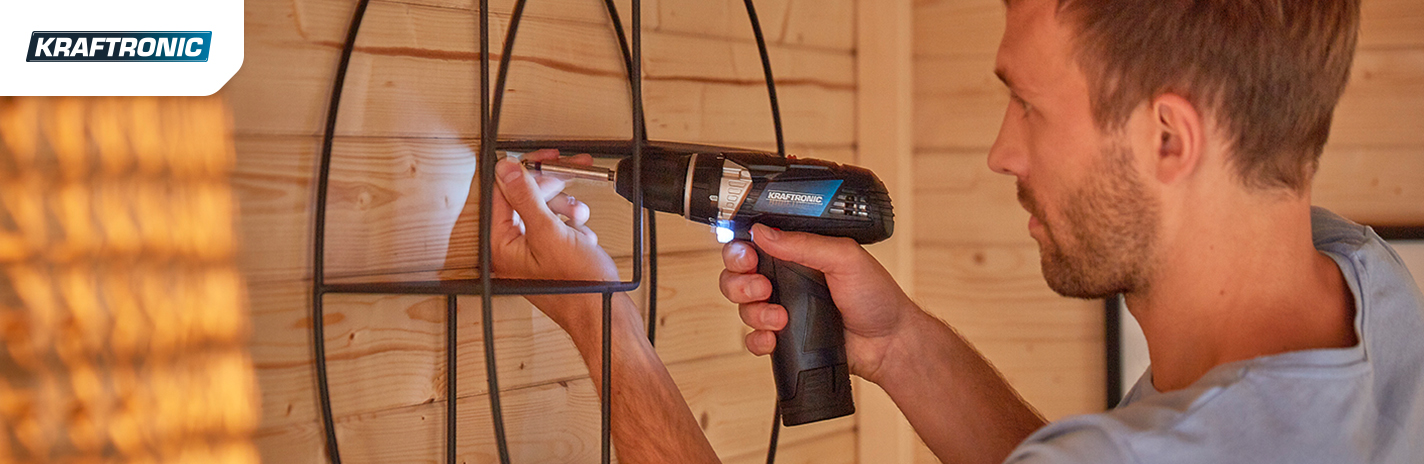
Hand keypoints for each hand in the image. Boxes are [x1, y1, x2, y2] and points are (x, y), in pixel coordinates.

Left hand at [491, 150, 618, 324]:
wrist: (602, 313)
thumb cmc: (577, 287)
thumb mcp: (551, 233)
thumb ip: (526, 198)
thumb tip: (506, 170)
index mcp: (501, 243)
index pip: (505, 192)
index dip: (528, 171)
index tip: (547, 159)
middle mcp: (510, 247)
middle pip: (525, 198)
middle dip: (552, 189)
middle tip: (572, 174)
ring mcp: (529, 252)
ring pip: (543, 210)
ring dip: (565, 207)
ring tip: (579, 217)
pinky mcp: (547, 254)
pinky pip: (555, 225)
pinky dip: (571, 225)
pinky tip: (582, 234)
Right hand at [720, 223, 917, 382]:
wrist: (889, 342)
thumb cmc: (876, 296)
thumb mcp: (844, 258)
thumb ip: (804, 244)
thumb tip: (764, 232)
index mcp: (798, 253)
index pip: (754, 244)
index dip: (740, 249)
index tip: (747, 255)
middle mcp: (786, 279)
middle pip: (737, 276)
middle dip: (739, 282)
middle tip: (762, 287)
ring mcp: (783, 309)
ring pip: (743, 308)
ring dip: (753, 312)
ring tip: (780, 316)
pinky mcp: (784, 337)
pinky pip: (753, 339)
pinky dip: (757, 339)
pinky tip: (775, 337)